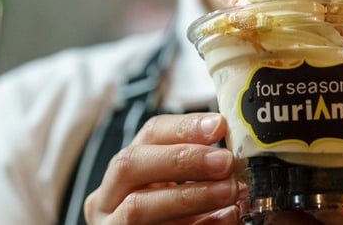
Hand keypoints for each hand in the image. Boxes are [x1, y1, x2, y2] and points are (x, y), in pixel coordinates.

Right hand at [83, 113, 241, 223]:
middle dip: (181, 159)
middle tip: (224, 161)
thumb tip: (234, 150)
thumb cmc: (168, 218)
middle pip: (130, 166)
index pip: (147, 135)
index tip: (219, 125)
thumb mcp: (173, 188)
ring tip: (230, 191)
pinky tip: (227, 217)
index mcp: (123, 172)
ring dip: (190, 195)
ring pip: (138, 207)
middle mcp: (108, 198)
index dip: (183, 127)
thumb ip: (194, 168)